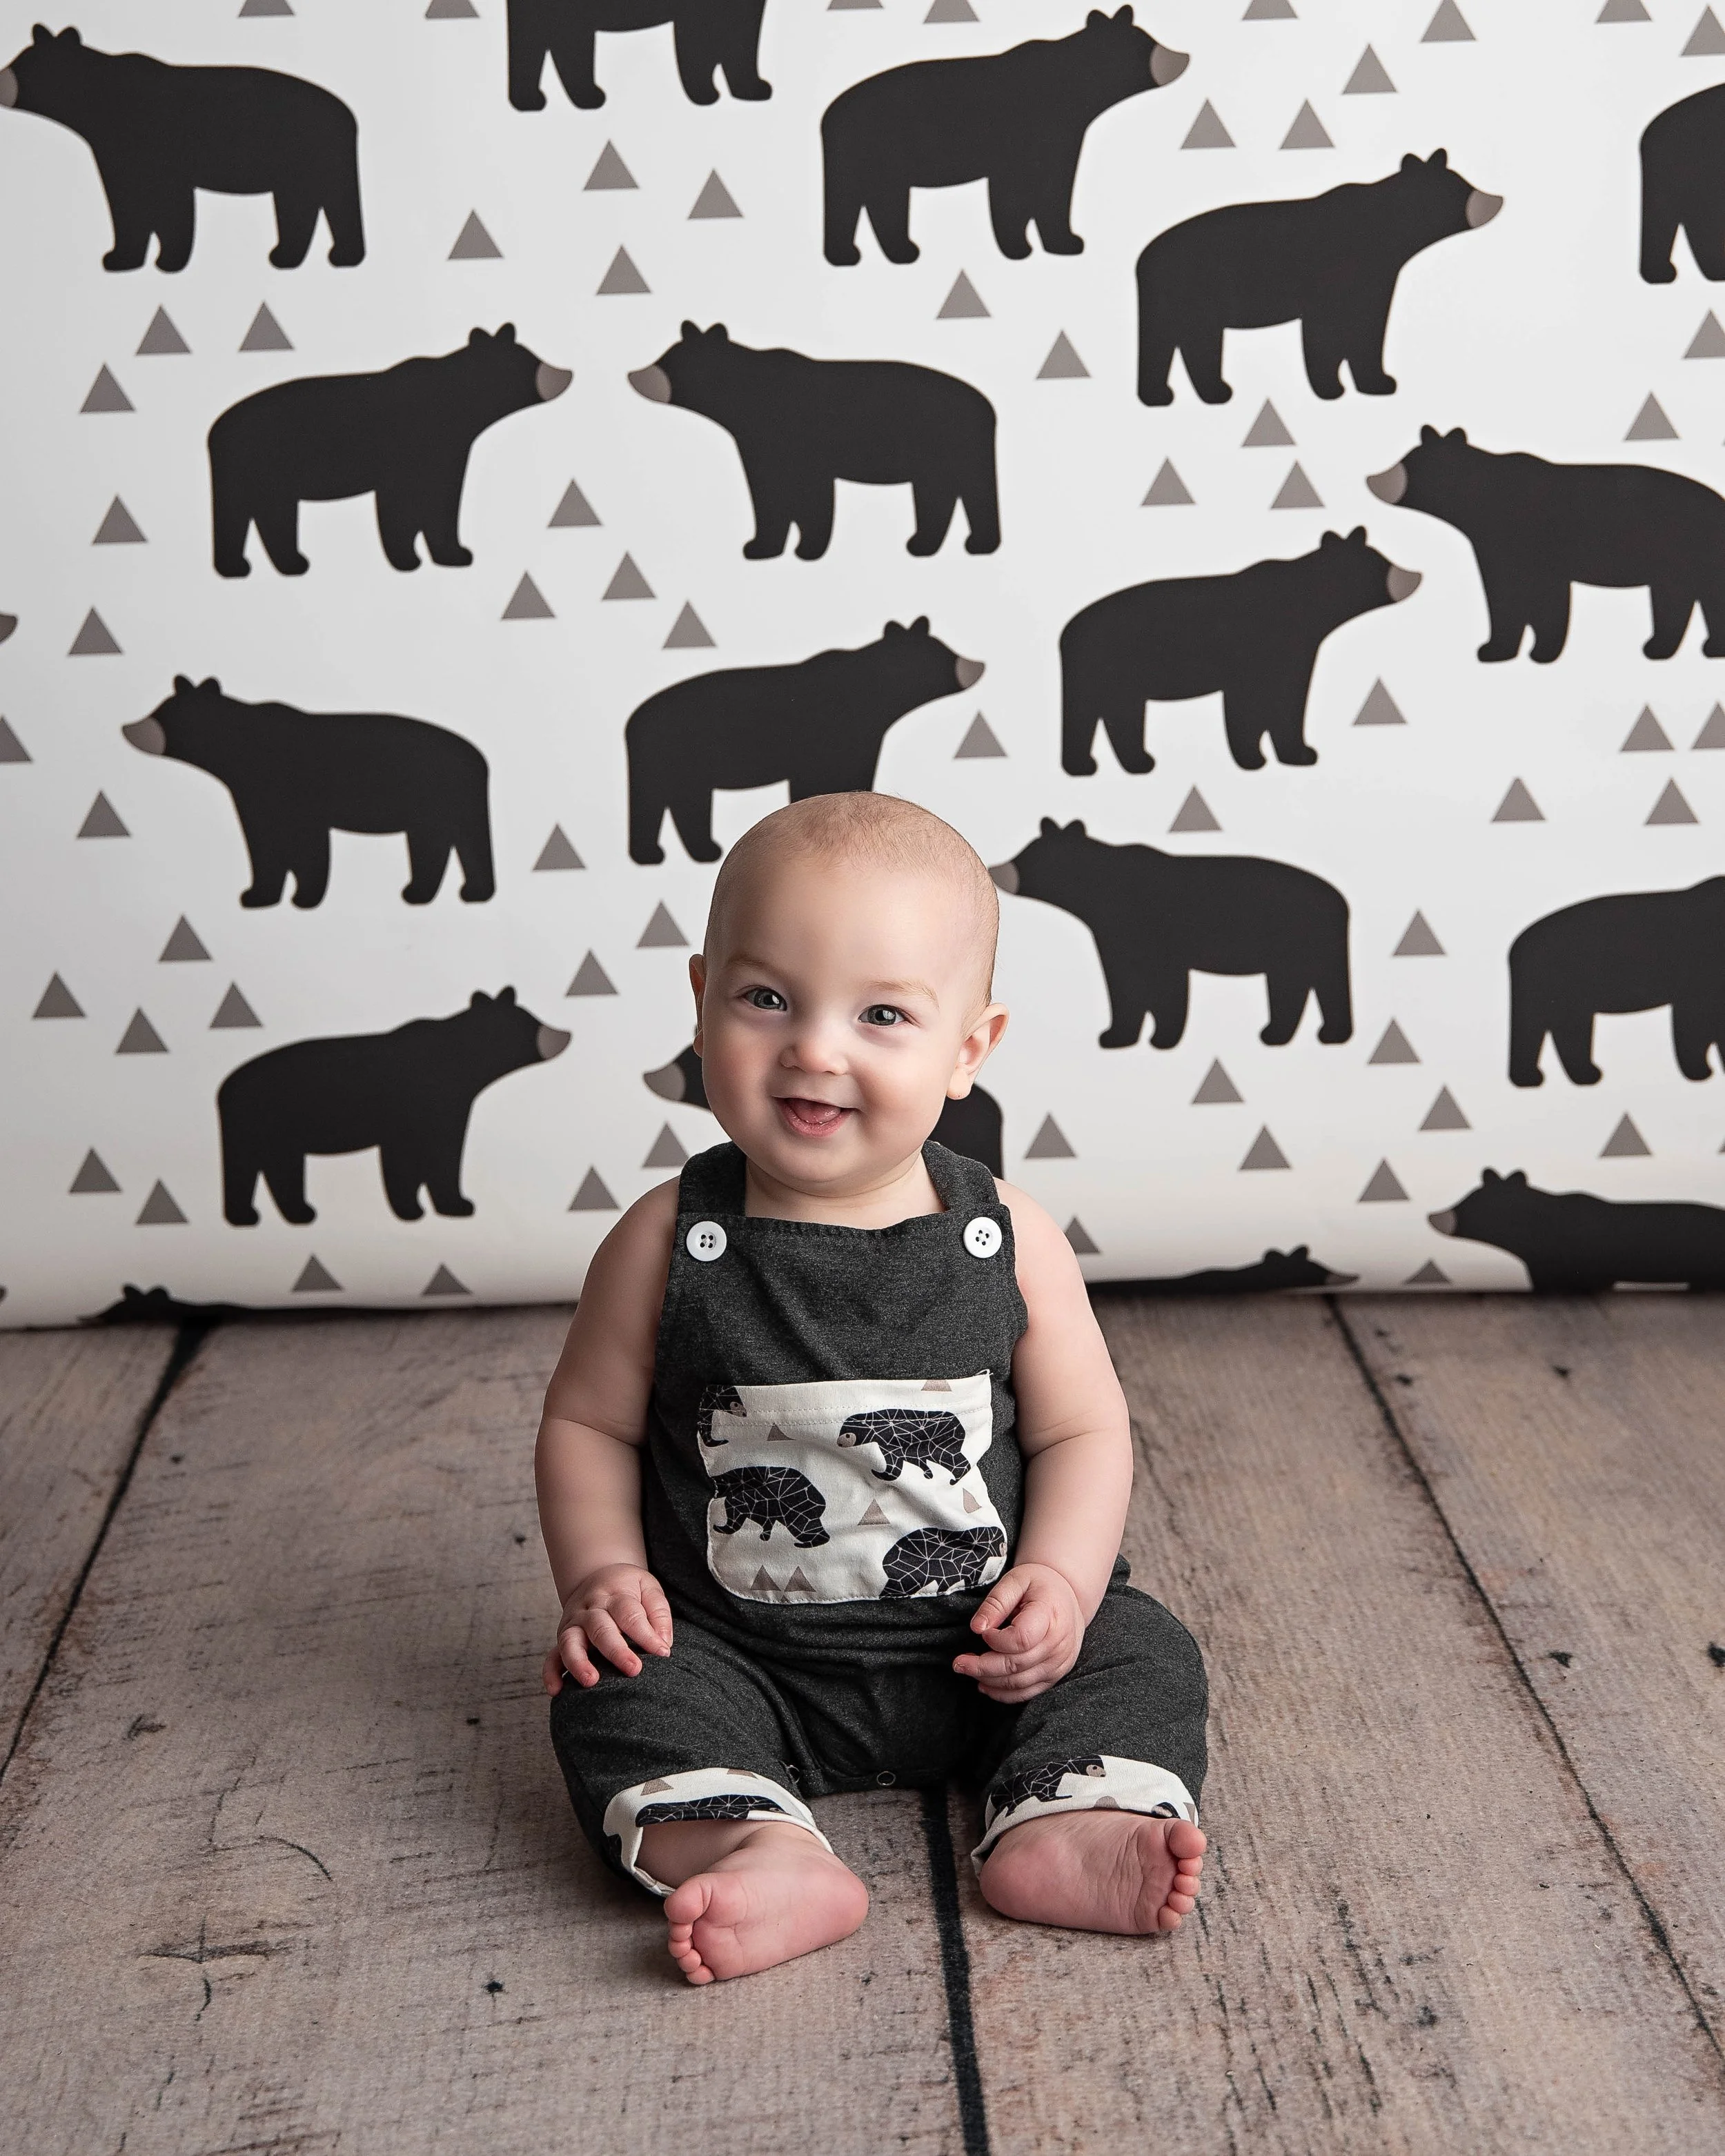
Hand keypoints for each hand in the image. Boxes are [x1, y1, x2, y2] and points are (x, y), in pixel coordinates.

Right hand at [543, 1564, 672, 1692]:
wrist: (597, 1575)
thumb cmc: (628, 1588)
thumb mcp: (648, 1588)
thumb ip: (659, 1612)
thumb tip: (664, 1643)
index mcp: (614, 1594)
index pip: (630, 1614)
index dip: (647, 1635)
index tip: (662, 1653)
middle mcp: (590, 1609)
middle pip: (601, 1629)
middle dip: (616, 1651)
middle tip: (634, 1670)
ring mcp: (573, 1624)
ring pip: (570, 1642)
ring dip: (579, 1662)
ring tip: (591, 1681)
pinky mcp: (562, 1638)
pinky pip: (551, 1656)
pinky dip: (551, 1673)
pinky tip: (556, 1691)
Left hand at [952, 1563, 1082, 1701]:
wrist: (1067, 1595)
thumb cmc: (1039, 1585)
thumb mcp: (1016, 1580)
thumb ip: (995, 1602)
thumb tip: (977, 1628)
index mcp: (1050, 1615)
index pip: (1021, 1639)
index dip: (996, 1640)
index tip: (983, 1632)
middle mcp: (1059, 1643)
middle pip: (1017, 1664)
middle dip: (983, 1667)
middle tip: (959, 1663)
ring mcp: (1060, 1662)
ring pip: (1020, 1683)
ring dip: (990, 1682)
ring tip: (969, 1671)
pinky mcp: (1056, 1675)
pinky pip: (1029, 1692)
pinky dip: (1005, 1694)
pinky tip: (986, 1686)